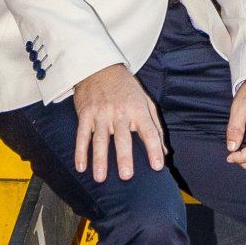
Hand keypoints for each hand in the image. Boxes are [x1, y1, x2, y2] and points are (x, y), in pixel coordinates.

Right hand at [72, 63, 166, 181]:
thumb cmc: (127, 88)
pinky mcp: (85, 114)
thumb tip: (165, 152)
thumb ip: (156, 127)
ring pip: (99, 139)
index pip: (149, 132)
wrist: (100, 67)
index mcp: (138, 110)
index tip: (158, 166)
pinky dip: (80, 151)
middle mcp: (120, 113)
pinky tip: (81, 166)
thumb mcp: (146, 102)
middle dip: (124, 157)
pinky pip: (82, 135)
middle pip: (122, 138)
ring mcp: (101, 114)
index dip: (154, 149)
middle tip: (126, 176)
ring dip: (99, 159)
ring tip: (100, 178)